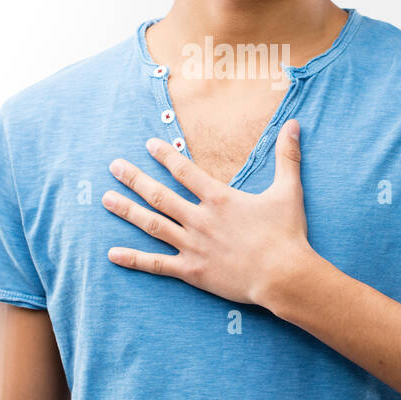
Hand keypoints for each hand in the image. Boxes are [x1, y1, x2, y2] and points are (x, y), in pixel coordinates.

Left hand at [101, 118, 316, 306]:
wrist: (284, 275)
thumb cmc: (287, 234)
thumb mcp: (288, 190)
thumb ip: (287, 156)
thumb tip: (294, 124)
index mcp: (219, 198)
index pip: (184, 171)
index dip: (165, 156)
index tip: (148, 144)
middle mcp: (200, 219)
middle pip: (159, 196)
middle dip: (134, 179)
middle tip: (113, 167)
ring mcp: (192, 246)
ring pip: (152, 224)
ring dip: (128, 211)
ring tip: (106, 199)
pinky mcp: (192, 271)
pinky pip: (156, 264)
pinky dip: (133, 259)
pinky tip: (112, 253)